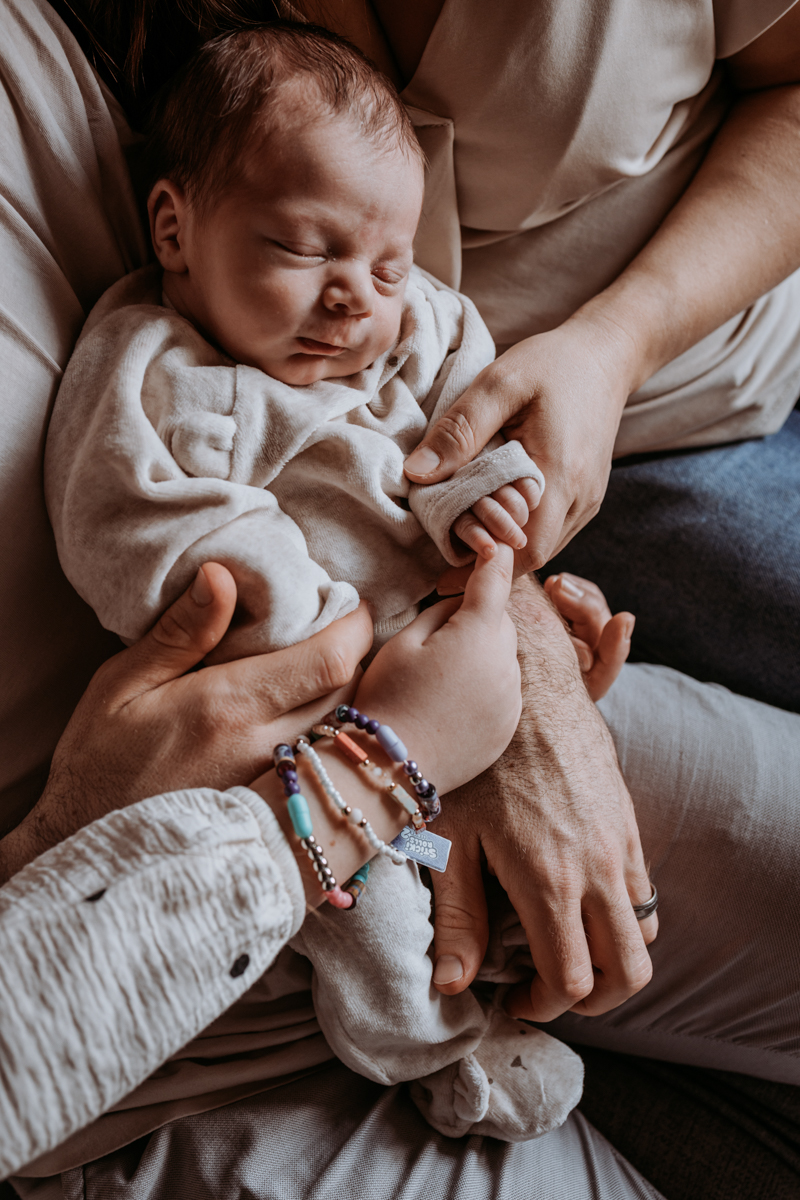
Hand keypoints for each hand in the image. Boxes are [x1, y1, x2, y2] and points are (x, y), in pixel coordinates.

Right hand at [0, 564, 371, 880]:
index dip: (354, 625)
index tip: (348, 603)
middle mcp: (264, 749)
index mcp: (228, 707)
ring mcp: (276, 786)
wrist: (92, 854)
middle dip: (354, 654)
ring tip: (322, 668)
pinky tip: (308, 718)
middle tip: (336, 628)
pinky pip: (327, 762)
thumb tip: (222, 574)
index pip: (329, 660)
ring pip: (345, 730)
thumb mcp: (122, 685)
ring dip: (347, 694)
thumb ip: (181, 631)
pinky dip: (332, 733)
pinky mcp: (276, 810)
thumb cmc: (98, 764)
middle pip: (350, 692)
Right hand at [355, 543, 519, 790]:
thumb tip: (463, 602)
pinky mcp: (508, 727)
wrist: (390, 768)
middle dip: (477, 620)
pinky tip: (449, 703)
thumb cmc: (388, 699)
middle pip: (500, 623)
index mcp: (479, 635)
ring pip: (503, 657)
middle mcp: (506, 665)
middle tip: (435, 638)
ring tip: (438, 680)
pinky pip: (503, 691)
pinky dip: (485, 687)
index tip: (493, 546)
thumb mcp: (404, 642)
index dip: (493, 560)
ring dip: (482, 655)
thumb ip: (441, 611)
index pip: (495, 581)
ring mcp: (512, 699)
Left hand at [404, 314, 637, 568]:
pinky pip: (553, 531)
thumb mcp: (499, 384)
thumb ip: (460, 430)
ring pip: (544, 548)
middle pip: (532, 556)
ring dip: (507, 547)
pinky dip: (522, 533)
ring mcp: (587, 501)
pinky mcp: (587, 497)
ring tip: (468, 535)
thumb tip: (418, 473)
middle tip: (450, 552)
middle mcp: (580, 497)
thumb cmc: (552, 364)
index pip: (524, 547)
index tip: (446, 564)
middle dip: (491, 559)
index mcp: (560, 473)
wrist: (605, 357)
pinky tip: (496, 517)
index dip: (485, 560)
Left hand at [429, 574, 656, 1019]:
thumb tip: (452, 984)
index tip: (514, 998)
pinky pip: (643, 885)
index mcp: (550, 879)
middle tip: (550, 991)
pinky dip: (621, 912)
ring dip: (612, 955)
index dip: (544, 1006)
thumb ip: (457, 916)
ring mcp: (620, 840)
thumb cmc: (476, 754)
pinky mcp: (627, 815)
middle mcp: (597, 866)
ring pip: (643, 930)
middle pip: (627, 971)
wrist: (524, 678)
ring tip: (564, 948)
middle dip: (594, 1000)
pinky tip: (576, 897)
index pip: (572, 980)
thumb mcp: (451, 835)